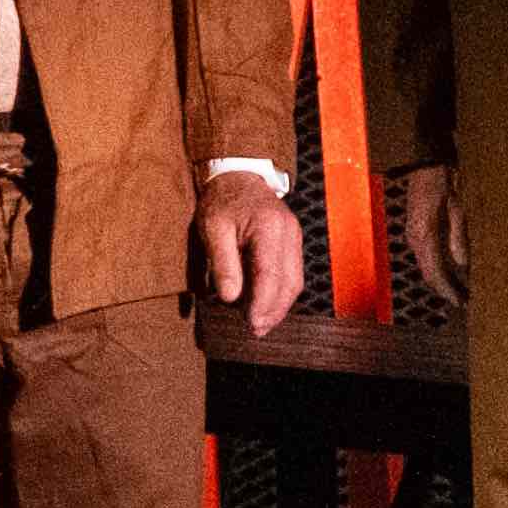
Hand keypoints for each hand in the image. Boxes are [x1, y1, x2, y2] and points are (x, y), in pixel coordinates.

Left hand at [196, 169, 306, 333]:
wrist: (238, 177)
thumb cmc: (222, 203)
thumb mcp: (212, 230)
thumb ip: (222, 264)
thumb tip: (231, 298)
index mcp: (268, 228)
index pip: (270, 275)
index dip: (263, 304)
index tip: (252, 324)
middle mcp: (289, 234)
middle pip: (289, 283)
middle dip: (274, 311)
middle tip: (256, 331)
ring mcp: (294, 238)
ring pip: (295, 282)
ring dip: (279, 306)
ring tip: (260, 323)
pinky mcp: (292, 243)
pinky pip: (292, 274)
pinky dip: (280, 293)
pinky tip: (266, 304)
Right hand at [388, 160, 467, 298]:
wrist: (426, 163)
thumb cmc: (444, 182)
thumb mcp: (457, 209)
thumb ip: (459, 238)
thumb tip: (463, 265)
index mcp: (424, 235)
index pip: (434, 272)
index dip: (447, 290)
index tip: (461, 303)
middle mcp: (415, 238)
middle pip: (429, 273)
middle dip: (445, 290)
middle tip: (465, 302)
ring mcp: (413, 235)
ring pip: (427, 266)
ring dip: (442, 281)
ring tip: (461, 292)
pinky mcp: (417, 230)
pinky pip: (427, 256)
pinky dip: (439, 268)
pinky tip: (452, 272)